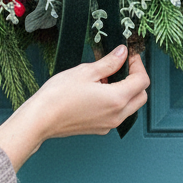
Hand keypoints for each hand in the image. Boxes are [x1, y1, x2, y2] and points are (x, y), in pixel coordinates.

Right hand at [0, 47, 149, 170]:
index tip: (129, 55)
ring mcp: (109, 124)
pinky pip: (117, 114)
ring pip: (130, 106)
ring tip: (104, 77)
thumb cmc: (58, 96)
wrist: (41, 119)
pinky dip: (115, 101)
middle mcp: (117, 115)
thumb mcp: (86, 71)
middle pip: (141, 95)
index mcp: (117, 99)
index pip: (142, 80)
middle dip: (136, 78)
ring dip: (125, 90)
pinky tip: (97, 90)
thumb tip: (122, 54)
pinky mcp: (100, 128)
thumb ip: (109, 62)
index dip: (138, 64)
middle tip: (121, 64)